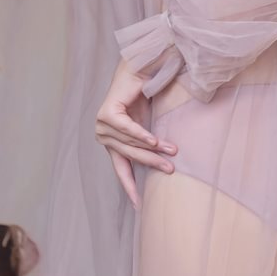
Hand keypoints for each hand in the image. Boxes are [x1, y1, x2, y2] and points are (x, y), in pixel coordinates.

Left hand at [95, 57, 177, 208]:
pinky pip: (128, 130)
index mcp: (112, 143)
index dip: (130, 187)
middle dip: (152, 163)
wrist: (139, 70)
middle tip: (171, 170)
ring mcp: (102, 125)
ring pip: (132, 144)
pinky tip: (155, 141)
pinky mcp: (107, 114)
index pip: (121, 170)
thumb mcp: (147, 127)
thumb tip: (163, 168)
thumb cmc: (144, 96)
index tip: (138, 205)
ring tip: (174, 151)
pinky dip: (142, 135)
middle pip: (130, 156)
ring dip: (154, 149)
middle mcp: (104, 136)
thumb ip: (148, 146)